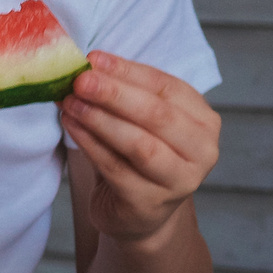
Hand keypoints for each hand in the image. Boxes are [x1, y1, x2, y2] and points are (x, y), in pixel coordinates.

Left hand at [59, 52, 219, 243]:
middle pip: (156, 114)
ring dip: (99, 119)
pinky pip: (115, 167)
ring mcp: (180, 180)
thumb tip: (87, 64)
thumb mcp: (141, 120)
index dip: (128, 71)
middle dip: (114, 94)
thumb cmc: (139, 156)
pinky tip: (70, 124)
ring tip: (70, 102)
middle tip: (80, 79)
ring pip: (138, 143)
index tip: (93, 58)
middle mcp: (202, 151)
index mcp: (203, 121)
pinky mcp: (150, 203)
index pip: (166, 87)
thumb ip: (124, 93)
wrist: (139, 213)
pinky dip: (89, 143)